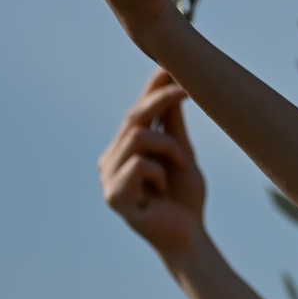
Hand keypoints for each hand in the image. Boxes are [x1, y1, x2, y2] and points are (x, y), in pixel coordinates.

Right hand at [99, 68, 208, 261]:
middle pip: (134, 117)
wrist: (188, 235)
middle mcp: (111, 159)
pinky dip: (160, 171)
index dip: (152, 86)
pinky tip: (162, 189)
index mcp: (124, 148)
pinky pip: (139, 164)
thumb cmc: (183, 195)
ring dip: (169, 146)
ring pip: (138, 136)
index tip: (170, 64)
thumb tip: (172, 82)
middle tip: (189, 90)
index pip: (137, 110)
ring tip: (181, 164)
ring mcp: (108, 179)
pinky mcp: (113, 197)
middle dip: (162, 99)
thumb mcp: (181, 151)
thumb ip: (172, 123)